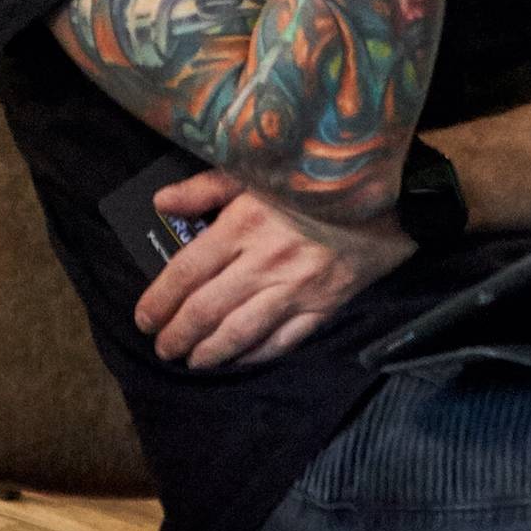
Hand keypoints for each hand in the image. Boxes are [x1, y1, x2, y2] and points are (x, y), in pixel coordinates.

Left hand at [135, 169, 414, 369]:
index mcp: (243, 225)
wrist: (387, 192)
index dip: (159, 300)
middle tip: (162, 347)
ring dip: (209, 352)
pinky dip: (255, 356)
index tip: (143, 318)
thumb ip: (205, 188)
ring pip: (241, 332)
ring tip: (191, 361)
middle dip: (178, 334)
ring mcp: (295, 289)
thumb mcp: (256, 169)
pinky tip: (238, 360)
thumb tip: (160, 202)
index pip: (187, 272)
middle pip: (207, 309)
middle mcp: (264, 262)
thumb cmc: (314, 177)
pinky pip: (282, 341)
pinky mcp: (323, 306)